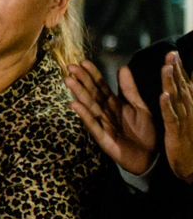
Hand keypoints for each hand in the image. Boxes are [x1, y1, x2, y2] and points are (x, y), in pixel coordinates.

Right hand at [66, 60, 155, 175]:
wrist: (150, 156)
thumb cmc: (146, 132)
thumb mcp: (141, 107)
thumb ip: (130, 90)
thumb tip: (123, 68)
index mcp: (114, 104)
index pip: (101, 86)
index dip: (92, 75)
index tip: (83, 62)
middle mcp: (105, 112)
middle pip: (92, 93)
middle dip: (81, 80)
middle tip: (70, 67)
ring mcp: (102, 124)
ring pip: (89, 106)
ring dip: (78, 93)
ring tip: (68, 81)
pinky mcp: (102, 137)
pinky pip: (92, 124)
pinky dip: (83, 115)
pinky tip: (74, 105)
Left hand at [162, 51, 192, 182]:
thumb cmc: (190, 138)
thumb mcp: (187, 116)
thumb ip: (185, 100)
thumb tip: (180, 87)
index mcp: (188, 104)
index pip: (183, 83)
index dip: (178, 68)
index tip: (172, 53)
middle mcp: (188, 109)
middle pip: (181, 86)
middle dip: (176, 69)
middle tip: (171, 53)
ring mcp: (183, 119)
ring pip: (176, 98)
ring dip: (172, 82)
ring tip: (167, 68)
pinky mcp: (177, 131)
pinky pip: (171, 116)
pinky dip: (168, 106)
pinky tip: (164, 96)